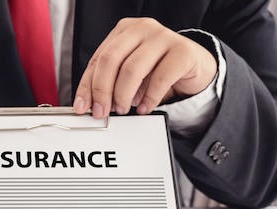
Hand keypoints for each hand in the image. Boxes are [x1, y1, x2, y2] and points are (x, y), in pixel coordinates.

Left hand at [73, 18, 216, 117]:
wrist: (194, 66)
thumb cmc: (158, 69)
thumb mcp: (129, 75)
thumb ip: (110, 84)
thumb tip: (89, 105)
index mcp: (123, 31)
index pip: (97, 59)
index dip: (87, 86)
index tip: (82, 107)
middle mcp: (142, 29)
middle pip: (110, 60)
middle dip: (102, 91)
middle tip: (102, 112)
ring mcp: (163, 37)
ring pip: (132, 69)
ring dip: (123, 95)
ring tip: (124, 109)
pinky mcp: (182, 51)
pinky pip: (160, 78)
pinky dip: (148, 98)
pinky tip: (144, 108)